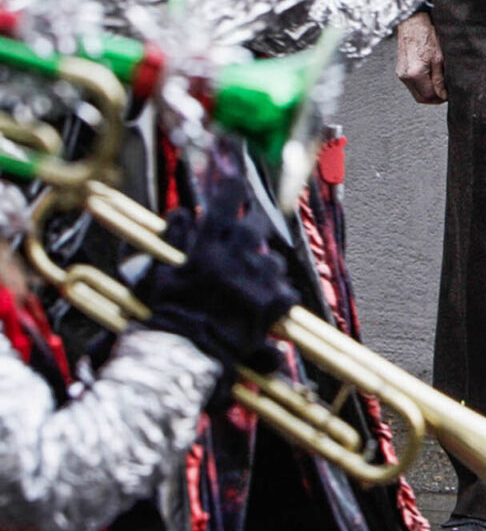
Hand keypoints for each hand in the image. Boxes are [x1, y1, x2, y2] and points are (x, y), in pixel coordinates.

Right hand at [140, 180, 296, 370]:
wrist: (181, 358)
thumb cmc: (162, 319)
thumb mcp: (156, 274)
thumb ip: (172, 240)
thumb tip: (181, 213)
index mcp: (208, 247)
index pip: (226, 203)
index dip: (232, 186)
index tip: (237, 172)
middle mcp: (238, 259)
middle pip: (255, 231)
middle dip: (247, 236)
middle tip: (237, 249)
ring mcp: (260, 282)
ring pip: (272, 263)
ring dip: (262, 269)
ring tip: (246, 286)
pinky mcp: (274, 307)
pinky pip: (285, 293)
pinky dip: (276, 298)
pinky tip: (265, 309)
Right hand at [396, 12, 446, 103]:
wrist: (412, 23)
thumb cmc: (426, 35)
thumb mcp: (439, 58)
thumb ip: (440, 79)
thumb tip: (443, 94)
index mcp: (415, 73)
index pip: (429, 96)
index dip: (440, 98)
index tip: (448, 94)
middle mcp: (405, 75)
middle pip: (420, 98)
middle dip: (434, 98)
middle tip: (445, 93)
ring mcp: (401, 73)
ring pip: (416, 92)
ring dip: (427, 92)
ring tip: (439, 84)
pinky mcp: (400, 69)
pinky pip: (412, 84)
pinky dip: (421, 85)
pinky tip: (430, 77)